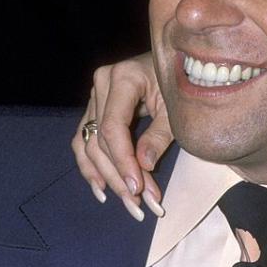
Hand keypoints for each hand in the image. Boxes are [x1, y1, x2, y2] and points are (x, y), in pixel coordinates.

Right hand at [71, 53, 174, 219]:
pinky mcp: (95, 106)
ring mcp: (95, 95)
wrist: (177, 62)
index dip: (123, 162)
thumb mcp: (176, 108)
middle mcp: (102, 84)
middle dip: (119, 176)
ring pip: (88, 144)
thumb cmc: (181, 81)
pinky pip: (84, 140)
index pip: (112, 129)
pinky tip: (102, 190)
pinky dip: (91, 166)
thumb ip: (160, 135)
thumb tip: (144, 166)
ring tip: (126, 203)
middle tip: (139, 205)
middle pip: (99, 141)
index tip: (138, 188)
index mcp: (123, 77)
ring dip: (105, 177)